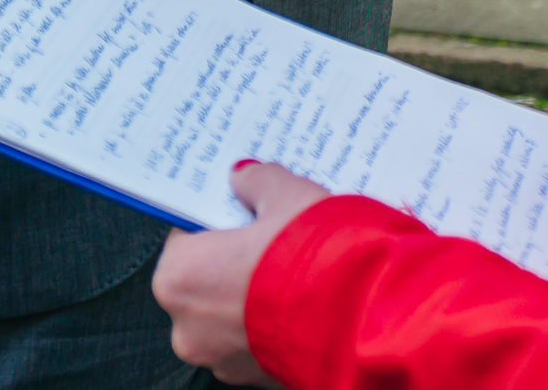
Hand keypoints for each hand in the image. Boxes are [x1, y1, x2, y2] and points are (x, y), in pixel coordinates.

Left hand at [154, 160, 334, 382]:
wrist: (368, 318)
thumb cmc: (317, 257)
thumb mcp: (288, 196)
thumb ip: (258, 182)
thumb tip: (245, 177)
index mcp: (179, 277)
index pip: (187, 234)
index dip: (220, 216)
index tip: (245, 208)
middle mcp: (188, 326)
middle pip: (208, 277)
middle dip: (238, 257)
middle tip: (278, 234)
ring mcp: (221, 359)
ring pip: (233, 313)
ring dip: (257, 294)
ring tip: (300, 268)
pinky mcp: (255, 377)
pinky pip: (259, 339)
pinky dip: (277, 321)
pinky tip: (307, 300)